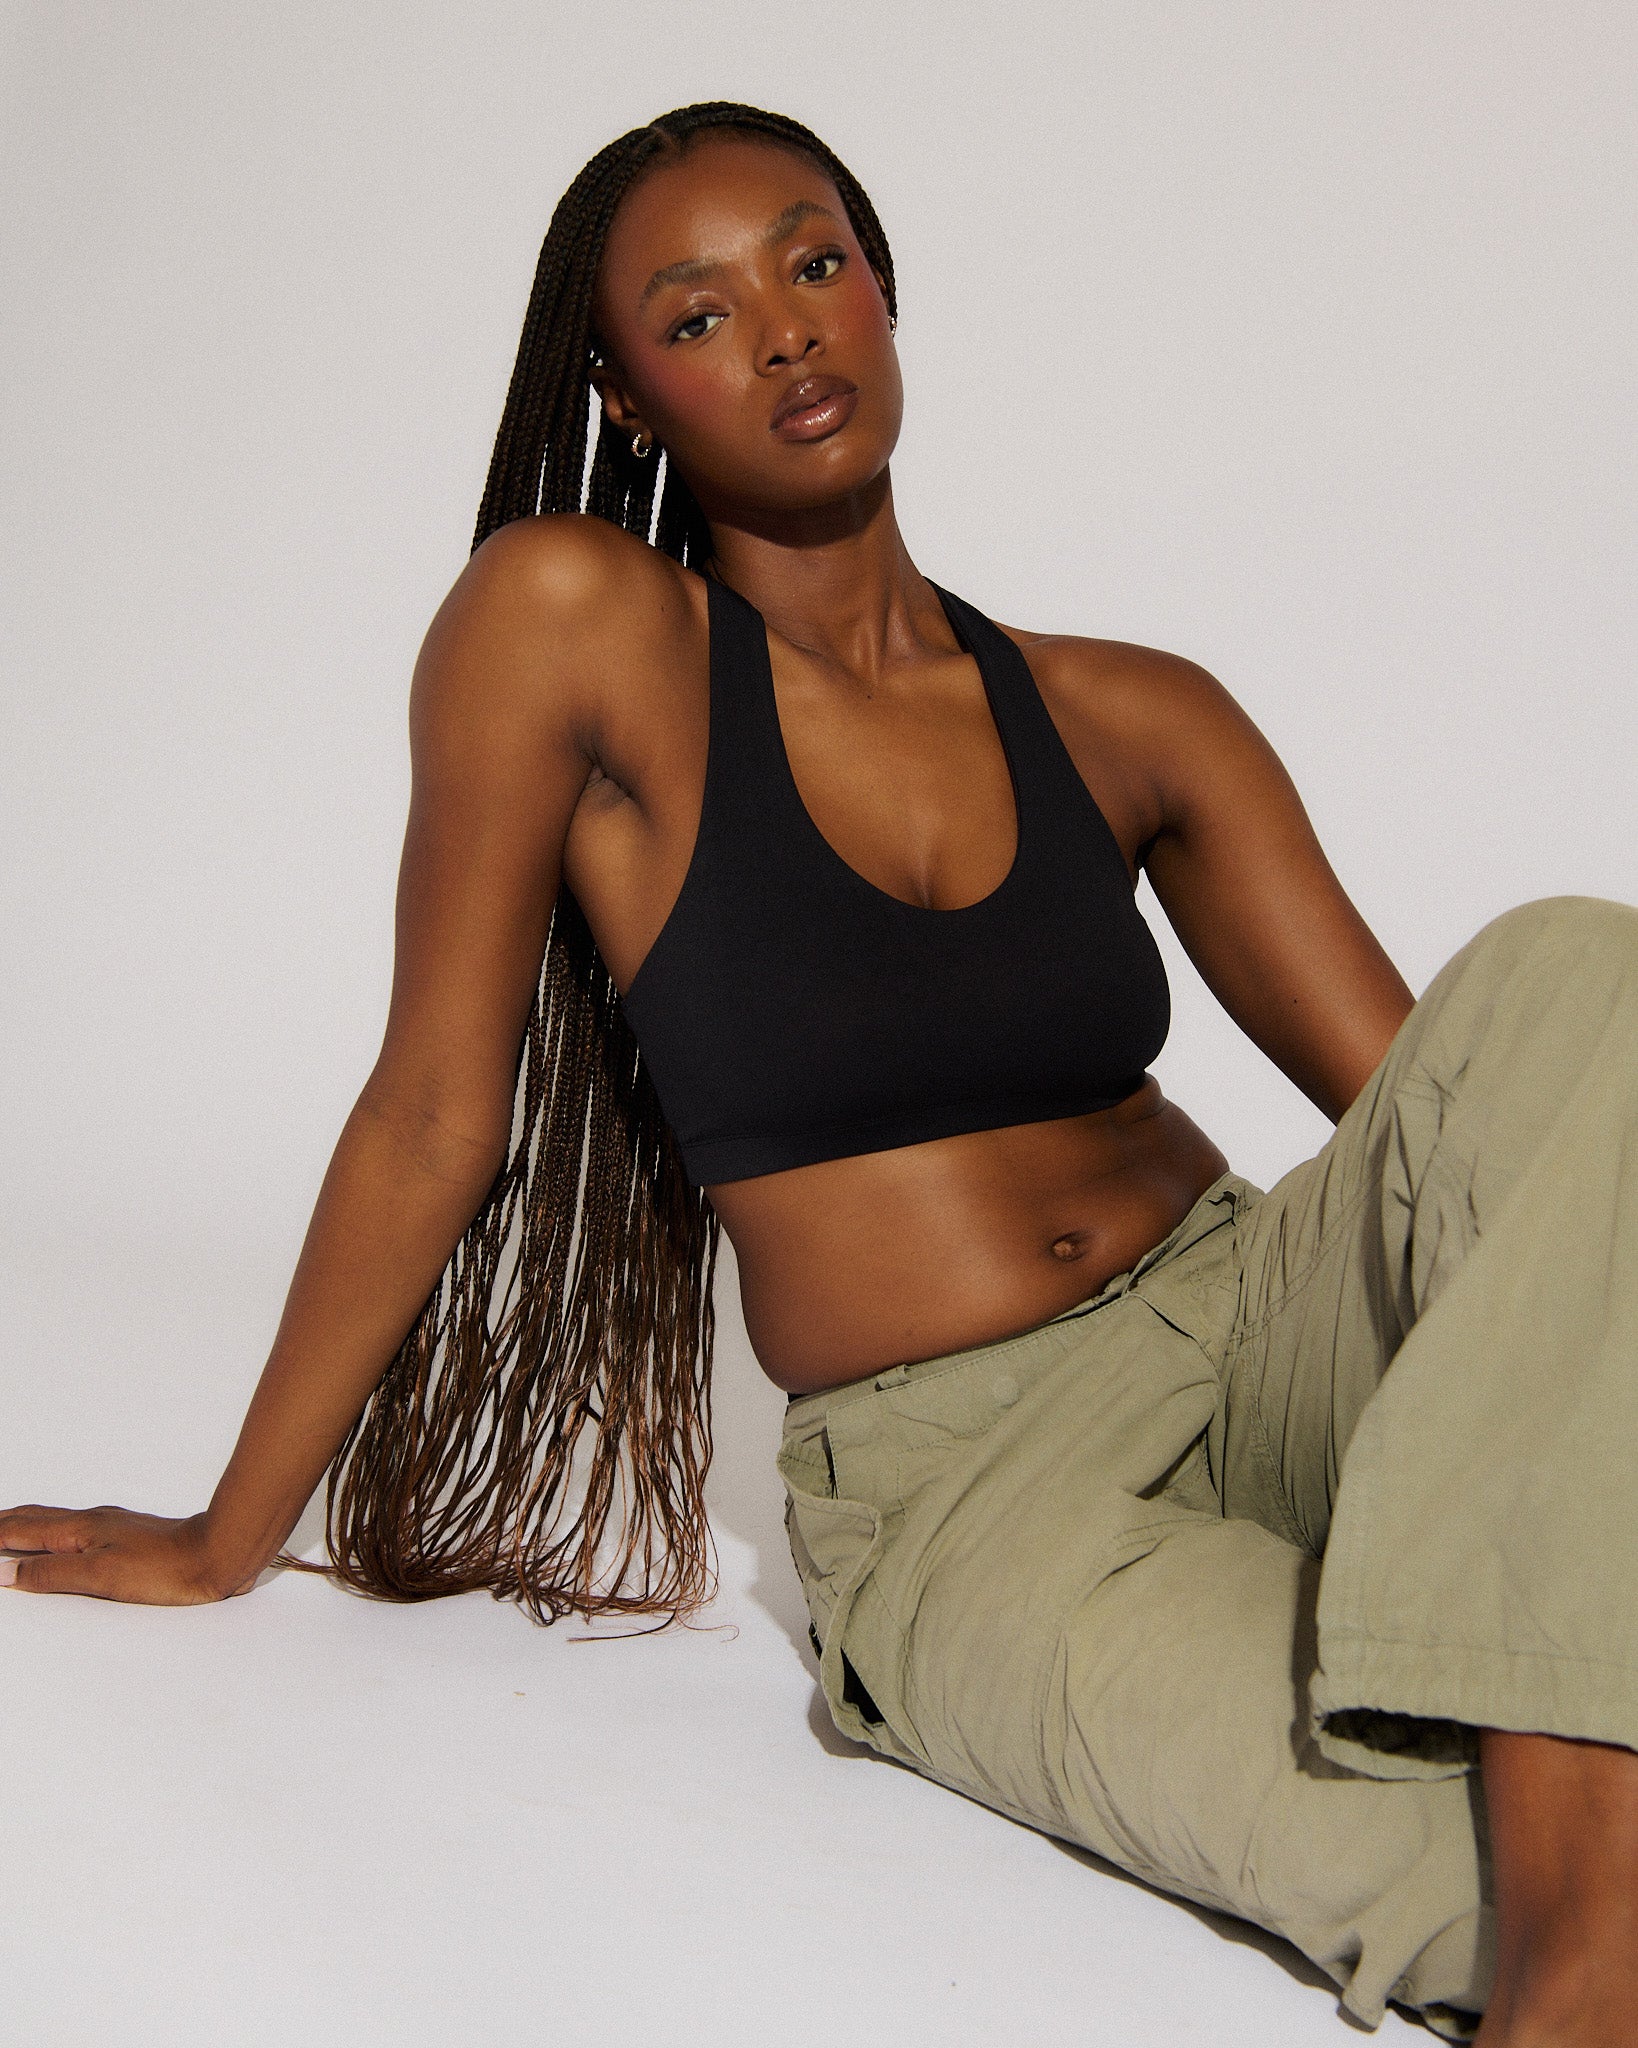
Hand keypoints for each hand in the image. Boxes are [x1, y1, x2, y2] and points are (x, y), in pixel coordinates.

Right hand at [0, 1506, 248, 1603]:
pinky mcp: (126, 1537)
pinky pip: (75, 1529)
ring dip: (25, 1524)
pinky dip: (51, 1532)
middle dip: (3, 1523)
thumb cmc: (164, 1568)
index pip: (21, 1531)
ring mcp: (110, 1527)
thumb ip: (51, 1573)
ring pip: (54, 1521)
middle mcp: (92, 1522)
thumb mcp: (100, 1576)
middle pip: (34, 1519)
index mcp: (80, 1530)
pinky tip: (60, 1540)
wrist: (215, 1555)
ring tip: (8, 1528)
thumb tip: (7, 1571)